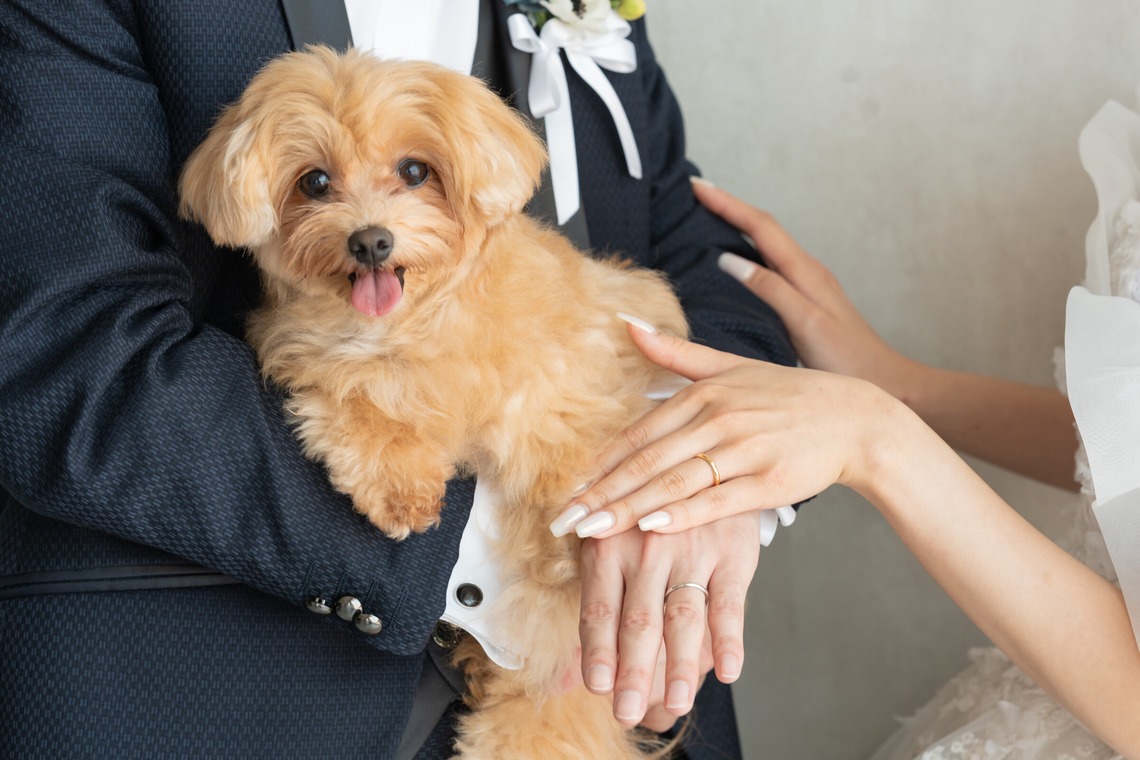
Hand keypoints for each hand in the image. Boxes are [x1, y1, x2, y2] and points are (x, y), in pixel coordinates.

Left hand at [553, 326, 900, 534]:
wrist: (854, 419)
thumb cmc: (788, 396)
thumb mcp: (731, 365)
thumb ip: (675, 352)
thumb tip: (626, 323)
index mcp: (704, 393)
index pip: (637, 433)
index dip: (598, 463)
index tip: (565, 488)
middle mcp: (719, 418)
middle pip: (646, 462)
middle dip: (599, 495)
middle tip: (562, 520)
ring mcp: (744, 450)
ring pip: (673, 483)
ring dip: (627, 509)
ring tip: (590, 531)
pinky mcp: (768, 481)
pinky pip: (716, 500)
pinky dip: (682, 514)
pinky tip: (651, 528)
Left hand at [577, 511, 759, 726]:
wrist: (697, 463)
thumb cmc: (641, 519)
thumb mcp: (608, 551)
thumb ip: (590, 617)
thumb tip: (558, 682)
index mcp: (607, 545)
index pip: (599, 608)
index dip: (598, 650)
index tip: (597, 687)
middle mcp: (647, 547)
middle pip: (639, 619)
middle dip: (633, 670)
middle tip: (626, 710)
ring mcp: (691, 549)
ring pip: (683, 615)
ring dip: (679, 664)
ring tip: (676, 703)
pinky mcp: (731, 552)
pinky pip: (729, 603)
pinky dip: (729, 640)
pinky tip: (727, 672)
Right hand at [693, 179, 922, 399]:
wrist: (884, 380)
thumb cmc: (845, 359)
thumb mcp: (805, 324)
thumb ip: (771, 289)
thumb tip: (730, 260)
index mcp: (804, 271)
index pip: (760, 226)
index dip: (727, 204)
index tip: (697, 187)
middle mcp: (807, 270)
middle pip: (763, 226)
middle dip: (729, 205)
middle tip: (696, 190)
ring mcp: (808, 282)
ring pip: (768, 241)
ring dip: (739, 221)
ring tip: (710, 212)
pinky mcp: (806, 297)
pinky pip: (772, 260)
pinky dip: (749, 247)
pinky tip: (737, 256)